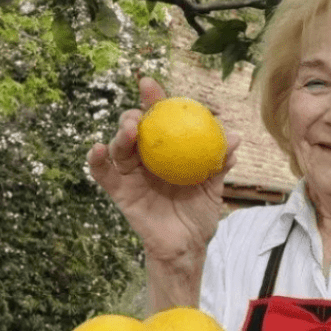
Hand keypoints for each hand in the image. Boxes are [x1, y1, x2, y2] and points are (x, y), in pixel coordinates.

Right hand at [86, 77, 240, 264]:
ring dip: (119, 134)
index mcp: (167, 151)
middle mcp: (145, 158)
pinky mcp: (119, 192)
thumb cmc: (199, 213)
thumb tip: (234, 137)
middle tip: (141, 114)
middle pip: (132, 128)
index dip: (152, 100)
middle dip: (132, 114)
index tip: (149, 85)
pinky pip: (102, 174)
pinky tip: (98, 149)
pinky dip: (95, 160)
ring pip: (117, 146)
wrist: (188, 246)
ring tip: (129, 130)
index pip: (158, 120)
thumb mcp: (213, 186)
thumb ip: (219, 162)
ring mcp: (130, 174)